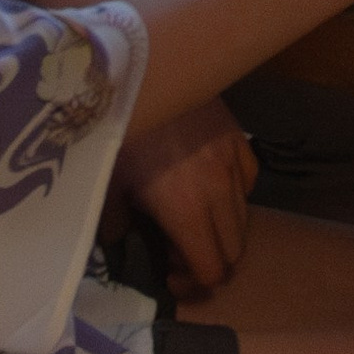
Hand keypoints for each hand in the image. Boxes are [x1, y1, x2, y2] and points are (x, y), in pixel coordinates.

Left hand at [117, 99, 256, 295]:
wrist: (142, 68)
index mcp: (187, 210)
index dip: (192, 285)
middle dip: (208, 263)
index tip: (168, 274)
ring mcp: (234, 164)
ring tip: (189, 220)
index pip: (212, 270)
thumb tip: (122, 242)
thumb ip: (114, 223)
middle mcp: (220, 192)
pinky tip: (207, 187)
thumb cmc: (117, 128)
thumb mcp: (104, 182)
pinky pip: (249, 184)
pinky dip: (233, 197)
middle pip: (234, 253)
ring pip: (244, 221)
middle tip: (176, 252)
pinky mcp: (240, 139)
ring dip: (220, 233)